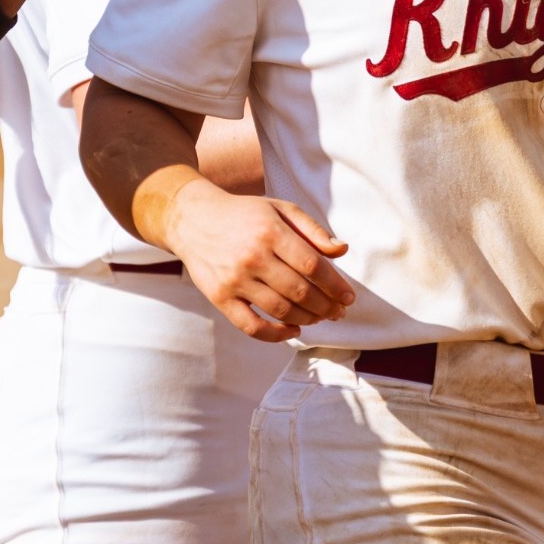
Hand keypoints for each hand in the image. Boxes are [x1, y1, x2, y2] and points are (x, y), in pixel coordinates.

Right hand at [163, 180, 353, 342]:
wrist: (194, 220)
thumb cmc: (245, 214)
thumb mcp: (280, 208)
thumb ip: (313, 230)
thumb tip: (342, 250)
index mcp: (271, 232)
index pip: (312, 266)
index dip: (335, 285)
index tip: (349, 297)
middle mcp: (253, 257)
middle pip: (300, 292)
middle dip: (326, 306)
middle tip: (339, 312)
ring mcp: (235, 280)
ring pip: (280, 310)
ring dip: (307, 319)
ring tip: (320, 318)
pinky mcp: (220, 298)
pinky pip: (251, 326)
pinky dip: (276, 334)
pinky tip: (293, 329)